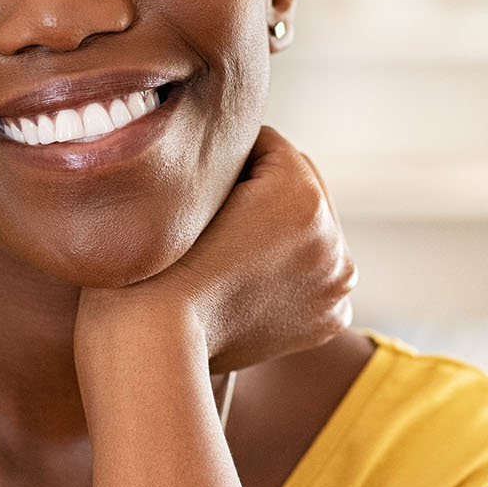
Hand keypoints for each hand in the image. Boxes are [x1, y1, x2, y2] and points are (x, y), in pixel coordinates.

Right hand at [77, 126, 355, 371]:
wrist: (152, 340)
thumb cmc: (154, 263)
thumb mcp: (187, 183)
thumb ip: (224, 159)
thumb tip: (237, 149)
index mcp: (302, 195)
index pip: (271, 146)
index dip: (231, 158)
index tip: (206, 181)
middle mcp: (332, 238)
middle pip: (301, 185)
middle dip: (266, 190)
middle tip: (220, 213)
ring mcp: (335, 282)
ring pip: (310, 229)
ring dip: (281, 230)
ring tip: (234, 248)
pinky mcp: (330, 317)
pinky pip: (313, 272)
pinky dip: (290, 272)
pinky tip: (252, 279)